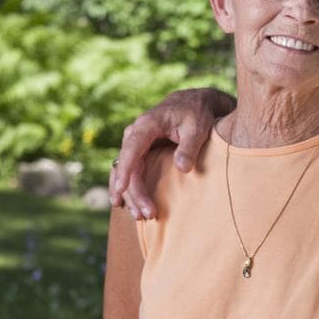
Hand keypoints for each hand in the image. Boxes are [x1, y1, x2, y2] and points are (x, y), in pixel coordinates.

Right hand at [108, 88, 234, 218]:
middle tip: (147, 213)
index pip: (131, 148)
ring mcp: (135, 142)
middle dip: (134, 191)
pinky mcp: (139, 150)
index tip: (121, 189)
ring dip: (130, 194)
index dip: (125, 170)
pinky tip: (124, 204)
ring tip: (140, 216)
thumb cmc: (196, 113)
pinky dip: (127, 187)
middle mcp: (135, 133)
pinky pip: (128, 170)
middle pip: (128, 166)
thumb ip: (189, 147)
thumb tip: (183, 168)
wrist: (192, 102)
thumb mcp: (197, 127)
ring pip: (125, 171)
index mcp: (147, 124)